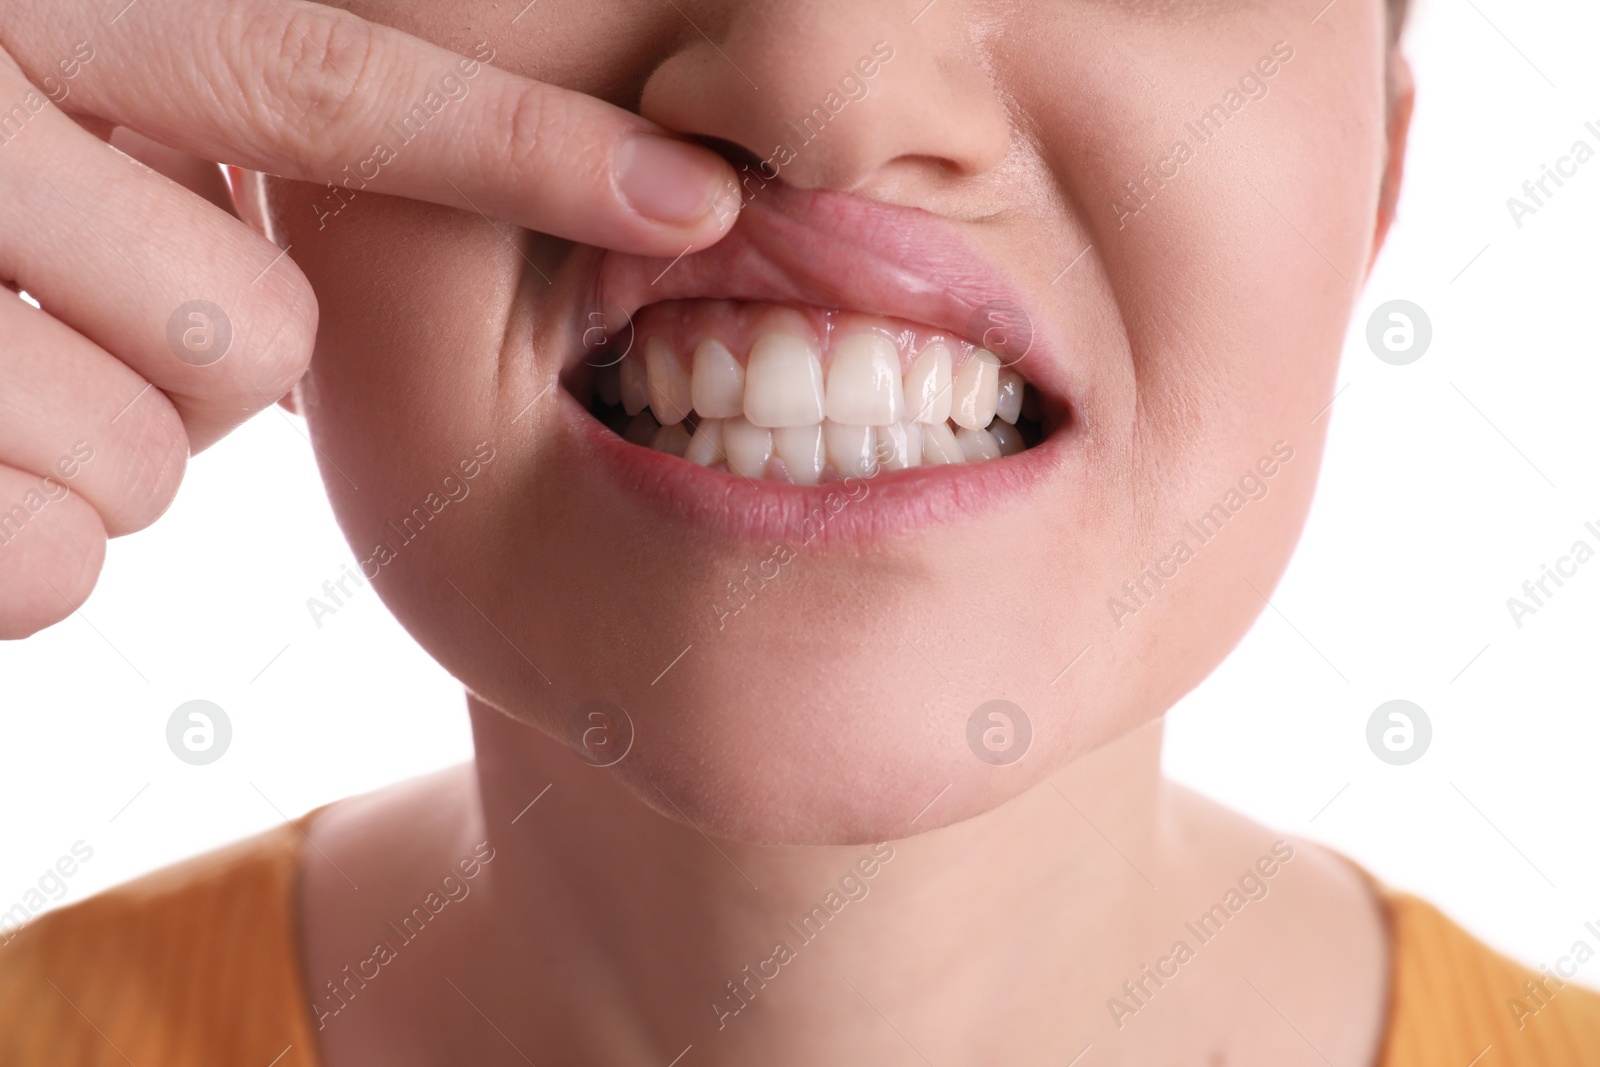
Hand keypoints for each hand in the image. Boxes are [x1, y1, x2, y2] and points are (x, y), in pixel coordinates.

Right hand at [0, 0, 741, 637]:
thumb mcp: (43, 89)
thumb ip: (181, 111)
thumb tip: (378, 163)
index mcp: (29, 8)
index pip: (324, 83)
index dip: (528, 145)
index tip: (699, 194)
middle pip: (250, 333)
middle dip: (199, 364)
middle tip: (72, 314)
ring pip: (151, 462)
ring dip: (98, 451)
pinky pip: (49, 566)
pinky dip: (18, 551)